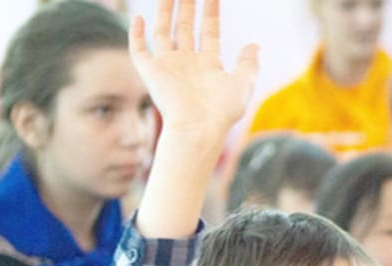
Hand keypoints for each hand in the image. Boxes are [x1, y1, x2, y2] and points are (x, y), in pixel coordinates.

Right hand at [130, 0, 258, 137]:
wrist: (198, 128)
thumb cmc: (221, 112)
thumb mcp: (243, 85)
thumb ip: (248, 64)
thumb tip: (255, 45)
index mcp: (208, 65)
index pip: (209, 31)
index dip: (211, 12)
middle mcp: (187, 63)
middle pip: (186, 27)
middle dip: (187, 6)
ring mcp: (169, 67)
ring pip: (163, 31)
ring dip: (164, 11)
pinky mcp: (152, 73)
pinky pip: (140, 50)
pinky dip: (136, 35)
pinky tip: (138, 18)